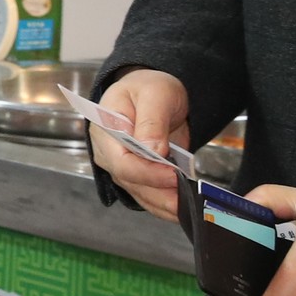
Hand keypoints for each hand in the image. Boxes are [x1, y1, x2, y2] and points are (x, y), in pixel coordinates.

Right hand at [88, 68, 188, 220]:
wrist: (154, 92)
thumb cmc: (150, 87)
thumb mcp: (155, 94)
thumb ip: (151, 121)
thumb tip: (152, 151)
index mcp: (105, 129)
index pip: (121, 161)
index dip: (147, 173)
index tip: (173, 175)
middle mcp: (108, 152)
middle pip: (130, 181)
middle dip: (159, 194)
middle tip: (188, 200)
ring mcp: (120, 165)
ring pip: (139, 192)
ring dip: (164, 204)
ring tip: (190, 209)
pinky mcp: (136, 173)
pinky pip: (147, 193)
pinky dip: (164, 204)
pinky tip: (183, 208)